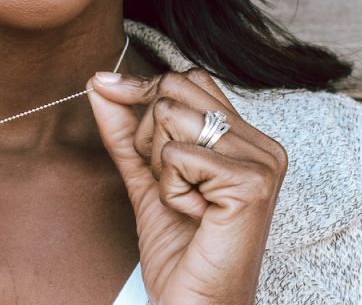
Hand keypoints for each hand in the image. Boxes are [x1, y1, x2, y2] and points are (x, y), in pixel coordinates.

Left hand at [86, 68, 287, 304]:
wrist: (194, 303)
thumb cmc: (178, 250)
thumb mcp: (145, 177)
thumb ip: (125, 130)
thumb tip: (99, 83)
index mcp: (246, 139)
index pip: (189, 80)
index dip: (144, 88)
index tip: (107, 90)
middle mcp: (262, 145)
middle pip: (175, 91)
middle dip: (149, 137)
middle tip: (169, 184)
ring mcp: (262, 162)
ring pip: (171, 117)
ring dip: (160, 167)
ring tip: (186, 203)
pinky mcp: (251, 183)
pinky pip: (177, 156)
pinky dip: (170, 190)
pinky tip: (195, 215)